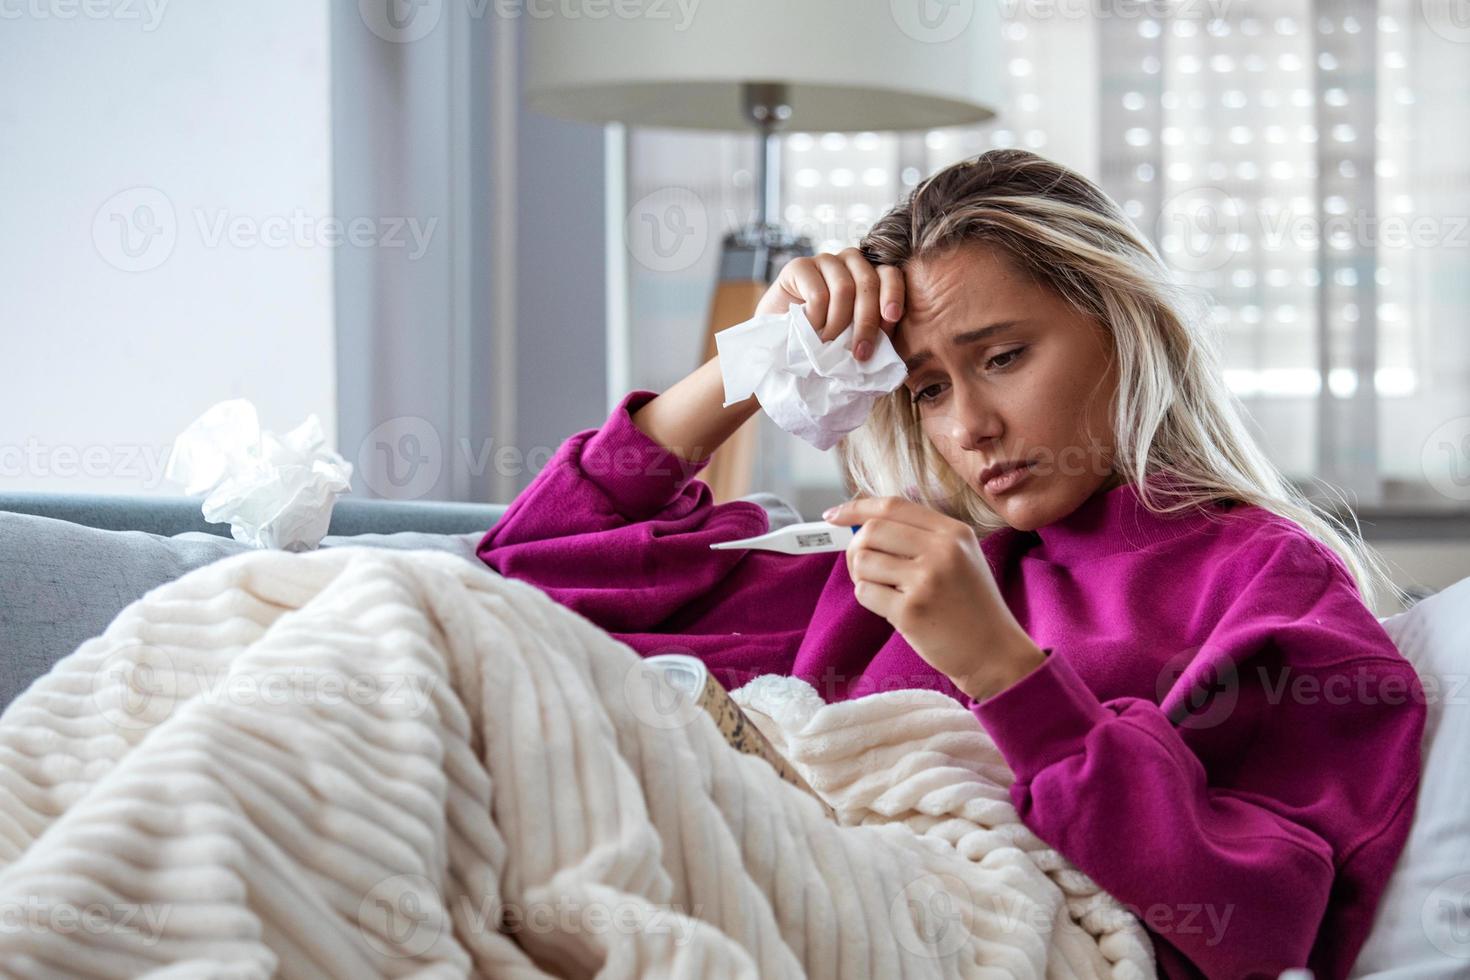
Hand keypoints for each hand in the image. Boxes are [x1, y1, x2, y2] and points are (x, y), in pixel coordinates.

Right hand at [755, 248, 904, 361]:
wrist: (781, 340)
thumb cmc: (823, 339)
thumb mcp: (855, 334)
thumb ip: (874, 328)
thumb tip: (891, 332)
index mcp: (869, 274)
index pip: (889, 274)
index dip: (893, 295)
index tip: (892, 318)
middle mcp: (849, 261)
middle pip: (868, 282)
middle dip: (866, 322)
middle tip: (860, 353)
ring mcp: (824, 261)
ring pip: (844, 288)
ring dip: (838, 323)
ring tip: (828, 343)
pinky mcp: (799, 266)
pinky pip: (818, 293)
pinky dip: (817, 318)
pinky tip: (810, 330)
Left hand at [822, 496, 1046, 700]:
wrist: (994, 652)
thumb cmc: (972, 606)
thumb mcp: (962, 557)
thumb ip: (921, 537)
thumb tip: (863, 526)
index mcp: (953, 532)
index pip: (893, 506)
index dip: (856, 508)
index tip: (833, 515)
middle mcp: (941, 550)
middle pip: (872, 531)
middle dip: (856, 548)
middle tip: (863, 568)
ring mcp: (926, 580)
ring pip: (863, 562)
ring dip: (863, 577)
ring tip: (885, 591)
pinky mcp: (911, 611)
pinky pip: (865, 593)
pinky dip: (869, 600)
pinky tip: (892, 609)